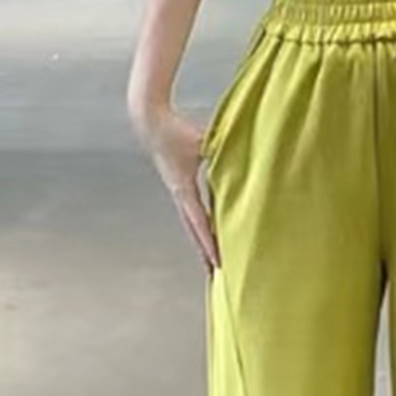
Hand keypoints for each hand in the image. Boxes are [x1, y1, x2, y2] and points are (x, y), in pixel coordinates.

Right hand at [131, 104, 220, 275]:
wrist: (150, 121)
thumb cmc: (177, 129)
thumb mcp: (203, 141)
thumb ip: (222, 151)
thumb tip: (244, 157)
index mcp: (184, 189)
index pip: (200, 222)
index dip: (210, 242)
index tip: (218, 261)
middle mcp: (178, 194)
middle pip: (193, 231)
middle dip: (203, 253)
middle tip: (215, 274)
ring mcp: (176, 192)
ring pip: (189, 224)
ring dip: (199, 243)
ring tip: (209, 263)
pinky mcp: (177, 186)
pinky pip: (189, 213)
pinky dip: (198, 228)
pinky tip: (207, 235)